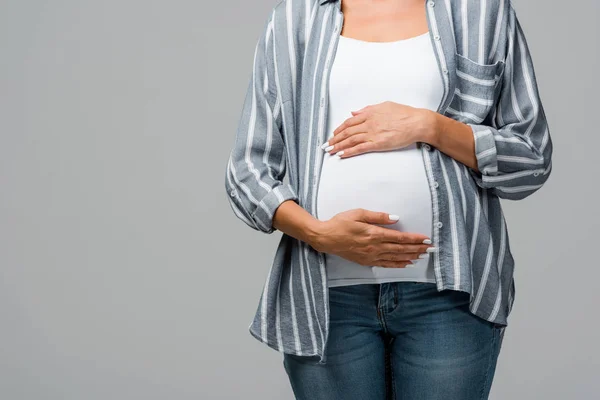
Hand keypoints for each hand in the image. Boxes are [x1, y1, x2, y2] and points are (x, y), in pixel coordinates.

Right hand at [308, 208, 435, 267]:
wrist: (325, 238)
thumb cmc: (340, 223)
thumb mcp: (358, 213)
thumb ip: (378, 216)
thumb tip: (396, 218)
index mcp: (374, 234)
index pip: (400, 237)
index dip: (414, 239)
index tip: (426, 239)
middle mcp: (375, 247)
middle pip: (401, 249)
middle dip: (417, 248)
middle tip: (431, 248)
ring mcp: (371, 256)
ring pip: (396, 258)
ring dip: (411, 257)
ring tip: (423, 256)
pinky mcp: (367, 261)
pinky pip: (386, 264)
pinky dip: (398, 264)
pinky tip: (406, 263)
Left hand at [321, 101, 435, 157]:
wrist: (417, 122)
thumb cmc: (404, 114)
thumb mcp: (385, 106)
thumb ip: (368, 109)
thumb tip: (355, 112)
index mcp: (370, 113)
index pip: (349, 121)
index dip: (339, 128)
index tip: (333, 134)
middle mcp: (369, 123)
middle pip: (347, 131)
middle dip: (335, 139)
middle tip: (326, 145)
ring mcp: (373, 133)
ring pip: (350, 140)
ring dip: (338, 146)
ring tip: (329, 151)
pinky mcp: (378, 144)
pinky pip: (360, 148)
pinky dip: (349, 152)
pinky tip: (341, 155)